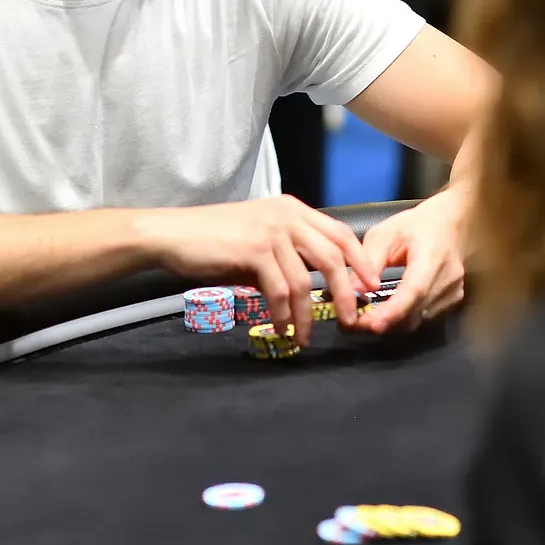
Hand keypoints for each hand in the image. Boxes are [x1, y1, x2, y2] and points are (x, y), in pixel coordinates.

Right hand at [149, 196, 378, 345]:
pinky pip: (280, 290)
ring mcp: (271, 232)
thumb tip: (310, 286)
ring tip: (305, 336)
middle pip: (333, 256)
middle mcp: (287, 215)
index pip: (340, 233)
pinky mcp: (254, 250)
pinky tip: (282, 328)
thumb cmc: (213, 239)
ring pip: (306, 280)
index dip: (361, 260)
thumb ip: (287, 253)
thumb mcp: (259, 237)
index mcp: (292, 209)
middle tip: (353, 318)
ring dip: (308, 314)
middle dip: (347, 291)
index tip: (371, 285)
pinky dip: (284, 314)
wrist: (173, 235)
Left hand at [355, 186, 469, 333]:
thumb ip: (370, 261)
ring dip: (391, 324)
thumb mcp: (386, 234)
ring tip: (365, 318)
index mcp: (433, 254)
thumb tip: (353, 290)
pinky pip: (424, 318)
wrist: (451, 223)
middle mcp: (448, 278)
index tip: (372, 324)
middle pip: (415, 312)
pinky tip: (386, 313)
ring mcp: (453, 292)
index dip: (394, 310)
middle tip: (353, 323)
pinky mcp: (452, 301)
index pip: (416, 289)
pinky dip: (403, 320)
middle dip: (382, 322)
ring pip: (419, 320)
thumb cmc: (417, 224)